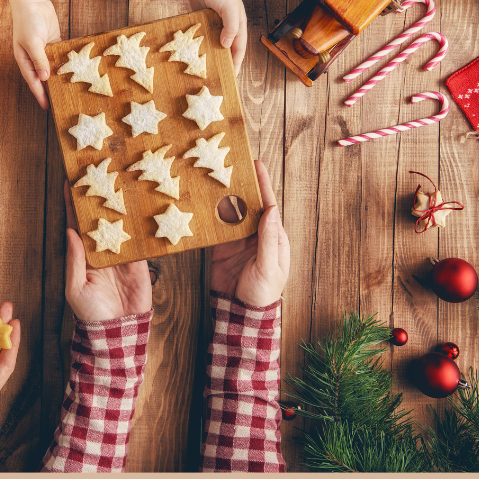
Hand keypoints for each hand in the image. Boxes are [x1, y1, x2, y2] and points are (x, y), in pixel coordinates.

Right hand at [4, 0, 61, 109]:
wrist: (32, 1)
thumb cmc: (28, 21)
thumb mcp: (32, 42)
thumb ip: (39, 60)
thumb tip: (44, 78)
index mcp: (25, 60)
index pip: (33, 81)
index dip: (40, 95)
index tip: (47, 107)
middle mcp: (34, 58)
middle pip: (43, 78)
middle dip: (51, 89)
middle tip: (62, 101)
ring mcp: (44, 50)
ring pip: (53, 68)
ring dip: (60, 77)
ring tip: (70, 89)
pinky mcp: (54, 42)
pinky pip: (60, 56)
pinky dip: (66, 63)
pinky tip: (75, 70)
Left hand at [64, 183, 151, 320]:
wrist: (119, 331)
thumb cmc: (91, 313)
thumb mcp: (75, 288)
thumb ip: (74, 260)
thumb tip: (70, 232)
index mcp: (83, 255)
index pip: (76, 225)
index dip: (73, 206)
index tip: (70, 184)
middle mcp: (101, 251)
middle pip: (98, 219)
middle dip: (97, 199)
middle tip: (96, 174)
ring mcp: (121, 254)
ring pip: (119, 224)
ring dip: (118, 206)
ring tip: (117, 183)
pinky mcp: (140, 261)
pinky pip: (139, 239)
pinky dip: (139, 225)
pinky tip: (139, 207)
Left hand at [183, 0, 247, 73]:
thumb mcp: (229, 9)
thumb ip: (230, 27)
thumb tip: (226, 46)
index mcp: (238, 25)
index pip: (239, 49)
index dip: (236, 63)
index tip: (232, 76)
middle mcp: (228, 26)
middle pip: (227, 49)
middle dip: (224, 62)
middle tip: (218, 76)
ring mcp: (215, 25)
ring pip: (214, 45)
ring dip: (211, 56)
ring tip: (205, 70)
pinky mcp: (202, 22)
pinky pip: (202, 38)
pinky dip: (200, 46)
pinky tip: (194, 55)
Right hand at [210, 160, 289, 307]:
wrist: (240, 314)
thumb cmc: (262, 294)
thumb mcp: (269, 267)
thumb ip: (268, 239)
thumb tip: (270, 211)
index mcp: (273, 238)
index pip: (269, 206)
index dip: (263, 185)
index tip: (256, 166)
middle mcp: (256, 235)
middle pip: (249, 205)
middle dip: (243, 185)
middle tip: (233, 165)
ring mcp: (238, 240)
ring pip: (231, 212)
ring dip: (225, 196)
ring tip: (217, 176)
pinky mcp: (221, 247)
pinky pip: (217, 226)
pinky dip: (211, 214)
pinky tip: (205, 201)